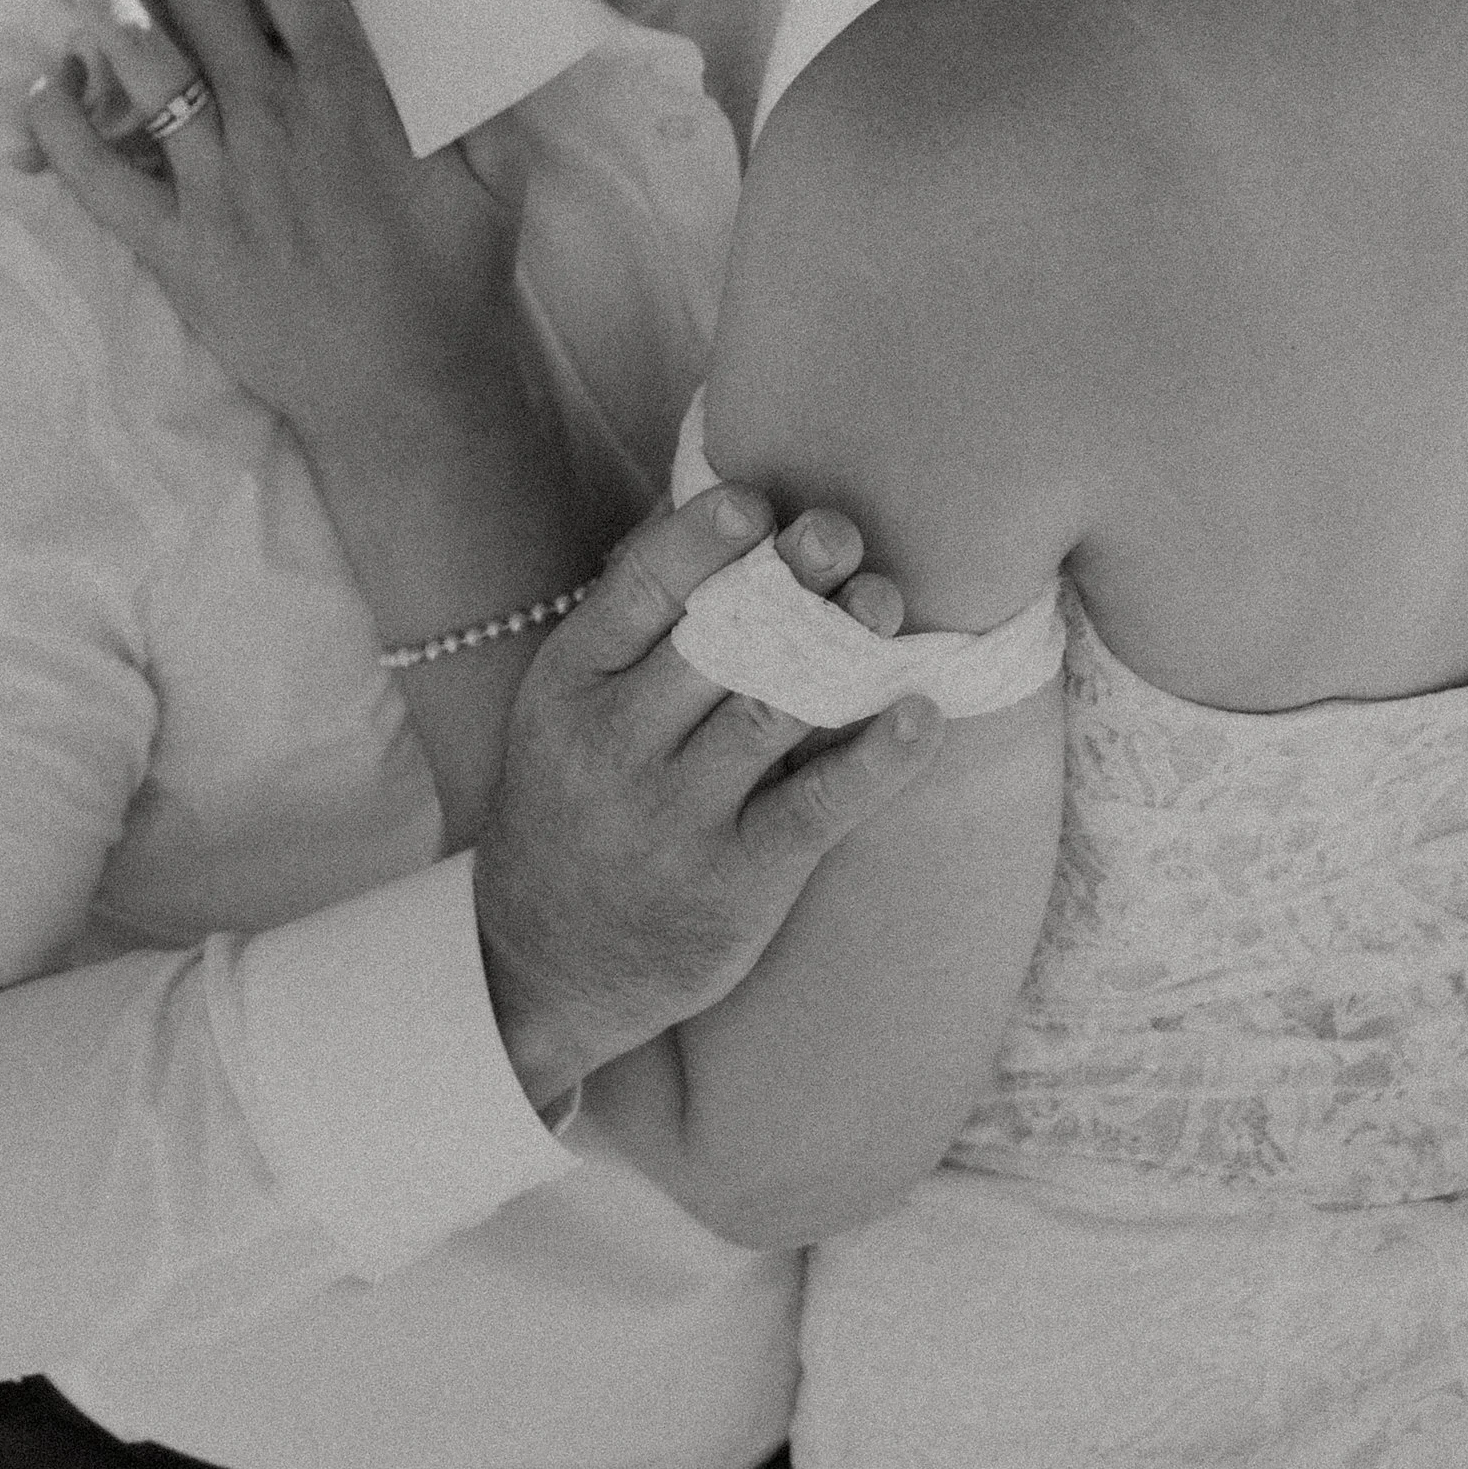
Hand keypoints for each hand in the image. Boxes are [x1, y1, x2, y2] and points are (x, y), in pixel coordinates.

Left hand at [28, 0, 542, 463]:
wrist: (409, 396)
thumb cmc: (457, 282)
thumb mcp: (493, 173)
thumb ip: (469, 94)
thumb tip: (460, 19)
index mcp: (352, 96)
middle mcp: (277, 125)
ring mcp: (220, 188)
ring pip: (144, 68)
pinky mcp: (181, 252)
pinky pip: (104, 184)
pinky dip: (66, 133)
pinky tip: (43, 86)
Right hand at [473, 483, 935, 1112]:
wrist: (548, 964)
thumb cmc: (577, 804)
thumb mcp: (567, 708)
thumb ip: (634, 624)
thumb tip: (731, 512)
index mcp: (568, 686)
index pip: (638, 593)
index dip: (700, 540)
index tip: (757, 504)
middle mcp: (614, 747)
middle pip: (717, 643)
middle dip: (786, 583)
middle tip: (841, 537)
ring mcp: (675, 819)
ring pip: (772, 712)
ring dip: (840, 651)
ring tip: (884, 606)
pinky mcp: (736, 882)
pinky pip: (818, 807)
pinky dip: (876, 758)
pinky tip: (919, 715)